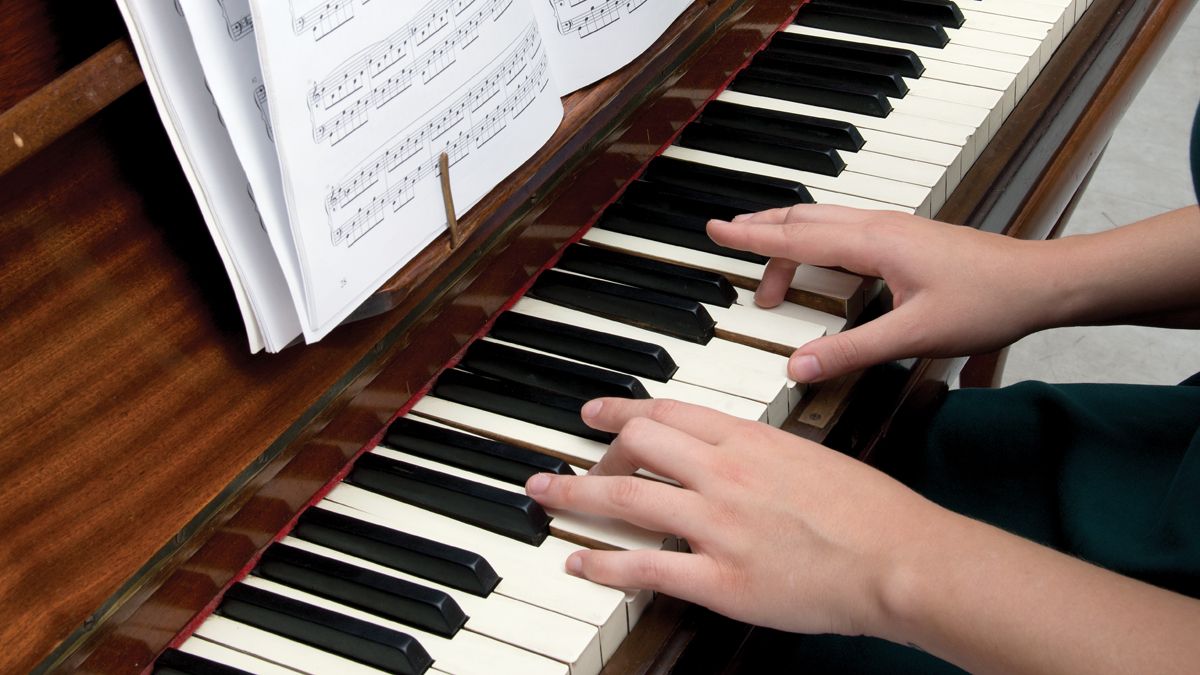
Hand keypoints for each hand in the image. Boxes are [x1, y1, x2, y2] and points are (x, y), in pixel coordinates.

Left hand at [524, 397, 951, 637]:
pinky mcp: (721, 578)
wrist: (900, 558)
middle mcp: (725, 473)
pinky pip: (645, 566)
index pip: (669, 411)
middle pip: (638, 445)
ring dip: (576, 495)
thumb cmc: (872, 512)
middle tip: (574, 464)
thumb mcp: (812, 457)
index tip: (596, 412)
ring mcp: (718, 525)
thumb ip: (762, 453)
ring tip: (545, 493)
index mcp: (750, 439)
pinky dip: (603, 564)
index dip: (622, 409)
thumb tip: (731, 453)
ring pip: (627, 499)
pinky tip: (579, 563)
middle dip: (597, 453)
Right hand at [707, 205, 1060, 381]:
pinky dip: (817, 241)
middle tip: (729, 238)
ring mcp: (895, 230)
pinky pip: (845, 231)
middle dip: (763, 229)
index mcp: (874, 242)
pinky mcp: (908, 240)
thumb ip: (853, 351)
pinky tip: (820, 261)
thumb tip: (799, 366)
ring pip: (826, 223)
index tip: (717, 230)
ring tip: (766, 258)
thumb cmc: (989, 301)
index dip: (752, 237)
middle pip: (805, 221)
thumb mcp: (915, 335)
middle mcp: (880, 227)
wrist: (1043, 283)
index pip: (796, 237)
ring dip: (790, 236)